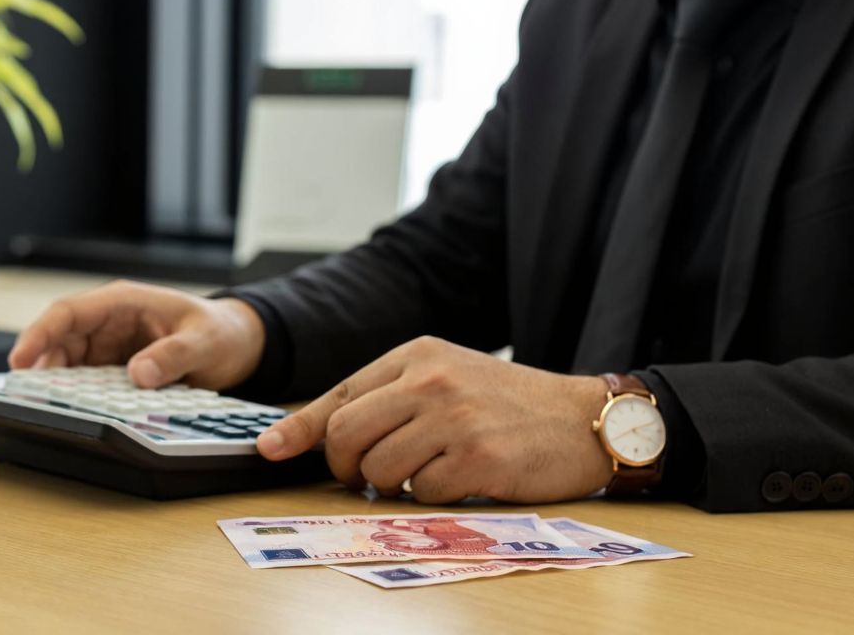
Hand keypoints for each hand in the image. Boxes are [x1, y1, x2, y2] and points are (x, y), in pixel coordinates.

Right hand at [8, 280, 264, 390]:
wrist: (236, 345)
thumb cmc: (219, 332)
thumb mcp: (203, 341)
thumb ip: (173, 355)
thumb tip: (138, 374)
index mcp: (123, 302)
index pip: (69, 313)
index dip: (40, 334)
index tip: (20, 360)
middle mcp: (108, 322)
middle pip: (59, 341)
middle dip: (38, 366)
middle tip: (24, 397)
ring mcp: (108, 347)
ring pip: (66, 364)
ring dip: (52, 385)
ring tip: (37, 408)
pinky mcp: (113, 370)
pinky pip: (84, 383)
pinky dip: (72, 396)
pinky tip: (65, 414)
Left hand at [256, 336, 614, 503]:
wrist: (584, 418)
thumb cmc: (508, 403)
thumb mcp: (447, 377)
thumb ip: (390, 399)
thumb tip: (320, 436)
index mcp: (417, 355)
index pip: (340, 395)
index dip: (299, 429)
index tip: (269, 449)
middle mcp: (431, 380)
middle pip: (346, 435)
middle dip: (346, 467)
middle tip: (366, 477)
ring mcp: (454, 418)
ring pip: (379, 469)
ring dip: (393, 486)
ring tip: (424, 474)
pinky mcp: (478, 457)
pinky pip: (424, 493)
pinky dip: (434, 498)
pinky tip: (461, 480)